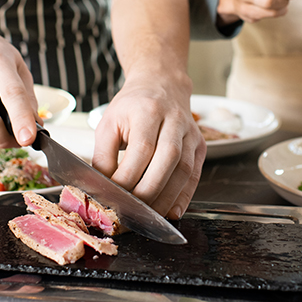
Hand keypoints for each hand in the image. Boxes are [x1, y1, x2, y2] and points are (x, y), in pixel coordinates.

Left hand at [91, 71, 204, 220]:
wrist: (161, 85)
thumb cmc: (132, 106)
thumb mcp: (108, 123)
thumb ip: (103, 155)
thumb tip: (102, 188)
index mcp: (148, 110)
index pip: (141, 149)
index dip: (127, 177)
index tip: (113, 194)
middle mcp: (174, 120)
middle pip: (167, 160)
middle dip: (149, 191)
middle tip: (132, 211)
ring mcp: (191, 133)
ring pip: (184, 170)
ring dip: (167, 198)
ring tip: (149, 216)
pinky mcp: (200, 145)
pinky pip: (195, 175)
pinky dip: (184, 196)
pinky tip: (171, 211)